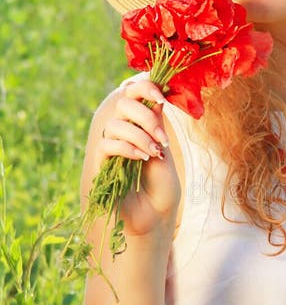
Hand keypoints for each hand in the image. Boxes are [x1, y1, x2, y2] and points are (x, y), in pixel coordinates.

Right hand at [84, 78, 181, 243]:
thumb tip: (154, 98)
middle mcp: (124, 132)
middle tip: (162, 138)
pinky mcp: (102, 165)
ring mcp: (111, 148)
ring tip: (155, 154)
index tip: (162, 97)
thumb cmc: (163, 188)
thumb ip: (157, 126)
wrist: (155, 217)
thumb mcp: (165, 152)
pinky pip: (106, 145)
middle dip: (146, 116)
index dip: (145, 87)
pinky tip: (142, 159)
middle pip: (123, 103)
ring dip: (139, 136)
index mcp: (140, 125)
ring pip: (116, 125)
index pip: (135, 94)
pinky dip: (126, 148)